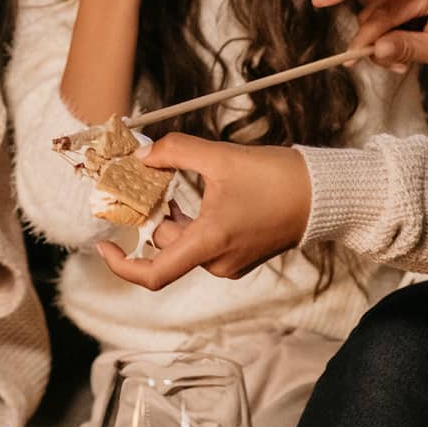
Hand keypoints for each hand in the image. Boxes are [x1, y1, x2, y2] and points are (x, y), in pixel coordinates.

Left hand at [96, 133, 310, 290]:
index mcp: (209, 244)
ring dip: (168, 216)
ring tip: (164, 183)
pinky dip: (187, 221)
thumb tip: (140, 155)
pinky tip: (184, 195)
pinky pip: (201, 241)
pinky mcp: (241, 254)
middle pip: (165, 245)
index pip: (154, 275)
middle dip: (150, 215)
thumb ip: (173, 152)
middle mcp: (218, 261)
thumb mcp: (218, 156)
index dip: (122, 265)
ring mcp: (231, 261)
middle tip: (138, 181)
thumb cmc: (276, 178)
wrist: (324, 194)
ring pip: (182, 241)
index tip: (104, 246)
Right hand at [355, 0, 427, 70]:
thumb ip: (409, 48)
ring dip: (381, 42)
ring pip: (374, 18)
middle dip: (375, 43)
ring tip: (402, 61)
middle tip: (393, 66)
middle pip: (373, 15)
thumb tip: (377, 50)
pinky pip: (383, 18)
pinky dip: (387, 37)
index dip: (365, 39)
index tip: (351, 58)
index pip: (383, 15)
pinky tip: (402, 49)